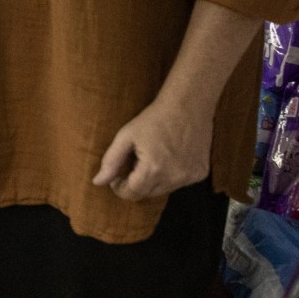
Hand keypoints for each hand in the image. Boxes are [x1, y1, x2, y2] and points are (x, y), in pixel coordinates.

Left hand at [92, 96, 210, 201]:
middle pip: (147, 194)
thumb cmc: (154, 118)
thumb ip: (111, 161)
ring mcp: (189, 177)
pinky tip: (171, 156)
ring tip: (153, 156)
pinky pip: (180, 182)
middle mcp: (173, 178)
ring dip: (154, 180)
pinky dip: (172, 175)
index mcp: (153, 169)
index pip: (131, 194)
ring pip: (164, 190)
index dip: (120, 188)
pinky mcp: (200, 173)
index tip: (117, 176)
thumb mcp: (126, 136)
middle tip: (135, 161)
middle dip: (137, 182)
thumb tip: (98, 182)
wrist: (188, 104)